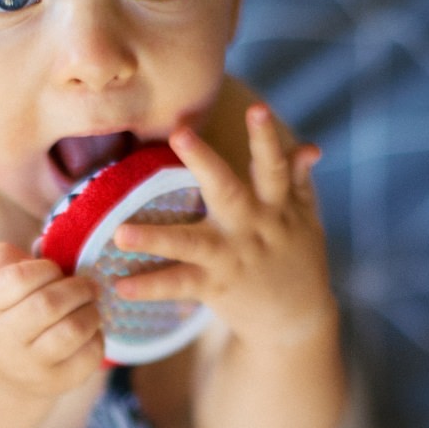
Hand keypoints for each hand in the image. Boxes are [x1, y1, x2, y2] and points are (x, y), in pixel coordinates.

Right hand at [0, 240, 103, 398]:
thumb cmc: (1, 311)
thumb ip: (8, 256)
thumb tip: (44, 248)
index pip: (20, 278)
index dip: (47, 269)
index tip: (55, 272)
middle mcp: (2, 339)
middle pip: (49, 304)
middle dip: (78, 288)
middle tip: (87, 286)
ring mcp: (29, 365)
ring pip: (72, 331)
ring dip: (91, 311)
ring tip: (90, 306)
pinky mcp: (56, 383)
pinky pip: (89, 355)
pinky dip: (97, 336)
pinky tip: (89, 331)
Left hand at [113, 106, 334, 347]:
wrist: (297, 320)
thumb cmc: (298, 259)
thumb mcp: (306, 219)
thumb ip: (299, 181)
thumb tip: (309, 147)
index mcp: (275, 206)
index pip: (272, 166)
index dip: (265, 137)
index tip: (255, 107)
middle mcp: (252, 227)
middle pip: (228, 190)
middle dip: (205, 162)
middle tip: (180, 134)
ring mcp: (231, 257)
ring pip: (190, 244)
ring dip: (155, 239)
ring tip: (120, 233)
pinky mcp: (216, 286)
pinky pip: (178, 286)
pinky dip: (149, 287)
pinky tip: (120, 285)